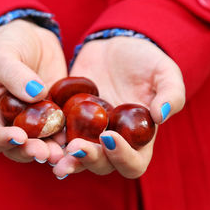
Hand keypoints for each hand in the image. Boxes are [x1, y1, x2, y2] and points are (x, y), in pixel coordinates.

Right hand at [0, 19, 66, 163]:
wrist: (33, 41)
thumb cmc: (8, 45)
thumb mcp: (4, 55)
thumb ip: (14, 74)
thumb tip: (36, 94)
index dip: (2, 140)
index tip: (19, 136)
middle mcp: (8, 126)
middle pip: (15, 148)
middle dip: (30, 151)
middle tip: (44, 153)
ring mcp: (32, 126)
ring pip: (40, 146)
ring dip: (51, 152)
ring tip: (62, 154)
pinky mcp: (54, 120)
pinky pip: (60, 133)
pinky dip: (68, 139)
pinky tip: (78, 141)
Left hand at [53, 37, 184, 178]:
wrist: (114, 45)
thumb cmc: (145, 60)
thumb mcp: (164, 72)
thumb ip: (171, 93)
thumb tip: (160, 116)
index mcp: (138, 139)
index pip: (133, 163)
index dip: (123, 158)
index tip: (111, 137)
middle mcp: (112, 143)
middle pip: (101, 165)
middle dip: (89, 159)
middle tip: (76, 147)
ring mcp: (88, 133)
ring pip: (77, 157)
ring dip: (66, 159)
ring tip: (53, 156)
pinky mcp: (68, 120)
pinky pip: (58, 136)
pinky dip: (49, 139)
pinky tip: (38, 136)